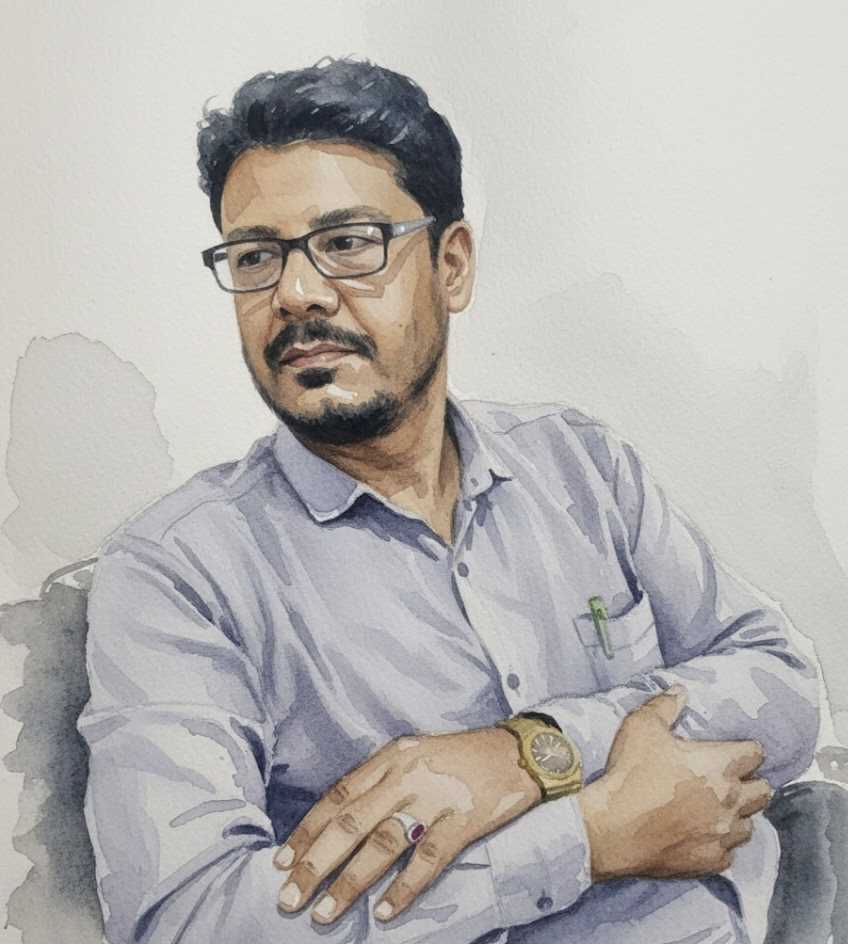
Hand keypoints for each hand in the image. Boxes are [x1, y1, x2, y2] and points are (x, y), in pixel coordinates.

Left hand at [274, 727, 540, 923]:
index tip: (282, 862)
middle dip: (315, 862)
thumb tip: (341, 816)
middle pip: (352, 822)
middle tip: (289, 897)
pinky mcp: (463, 820)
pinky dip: (404, 887)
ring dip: (350, 882)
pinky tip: (384, 912)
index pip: (339, 796)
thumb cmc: (460, 755)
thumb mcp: (414, 753)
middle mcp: (407, 775)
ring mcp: (435, 797)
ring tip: (324, 913)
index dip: (308, 830)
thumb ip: (380, 779)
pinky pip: (428, 859)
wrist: (518, 752)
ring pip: (383, 843)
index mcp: (391, 757)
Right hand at [579, 685, 772, 880]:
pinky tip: (704, 836)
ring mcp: (723, 833)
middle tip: (731, 780)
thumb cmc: (630, 773)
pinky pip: (729, 853)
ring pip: (749, 825)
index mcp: (720, 765)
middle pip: (763, 792)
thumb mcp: (641, 727)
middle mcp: (730, 800)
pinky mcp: (711, 860)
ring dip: (738, 816)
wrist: (614, 829)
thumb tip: (680, 690)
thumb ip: (664, 706)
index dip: (746, 750)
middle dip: (752, 784)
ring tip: (719, 810)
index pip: (755, 754)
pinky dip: (720, 843)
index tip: (735, 750)